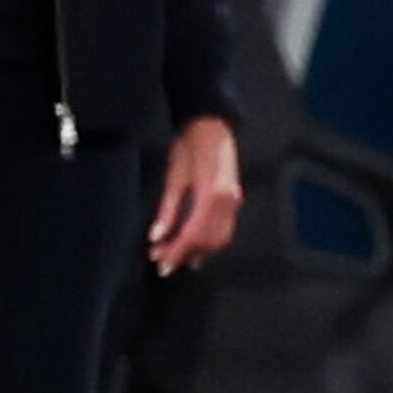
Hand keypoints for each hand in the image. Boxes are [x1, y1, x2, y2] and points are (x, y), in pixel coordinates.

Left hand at [149, 116, 243, 276]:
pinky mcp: (235, 201)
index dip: (177, 252)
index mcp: (212, 196)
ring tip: (177, 255)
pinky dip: (208, 241)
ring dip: (199, 251)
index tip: (162, 266)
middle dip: (186, 255)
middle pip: (208, 241)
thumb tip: (157, 237)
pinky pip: (224, 230)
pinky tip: (194, 244)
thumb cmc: (188, 147)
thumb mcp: (173, 178)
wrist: (211, 127)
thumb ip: (167, 210)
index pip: (193, 234)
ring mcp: (234, 203)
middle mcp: (228, 203)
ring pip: (219, 239)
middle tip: (164, 263)